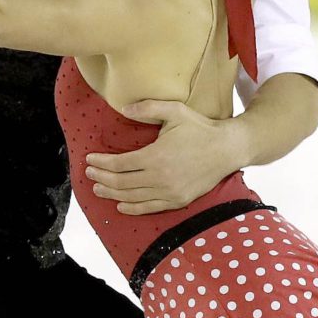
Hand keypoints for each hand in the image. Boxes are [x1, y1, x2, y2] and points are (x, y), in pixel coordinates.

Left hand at [83, 100, 242, 214]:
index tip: (90, 160)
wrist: (227, 149)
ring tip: (98, 189)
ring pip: (132, 197)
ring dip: (111, 194)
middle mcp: (160, 178)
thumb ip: (147, 109)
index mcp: (156, 156)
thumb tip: (123, 109)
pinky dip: (132, 208)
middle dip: (101, 178)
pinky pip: (149, 208)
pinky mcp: (178, 200)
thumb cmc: (200, 128)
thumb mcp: (175, 111)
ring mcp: (169, 192)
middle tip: (89, 174)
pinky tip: (120, 205)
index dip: (101, 163)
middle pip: (121, 182)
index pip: (119, 164)